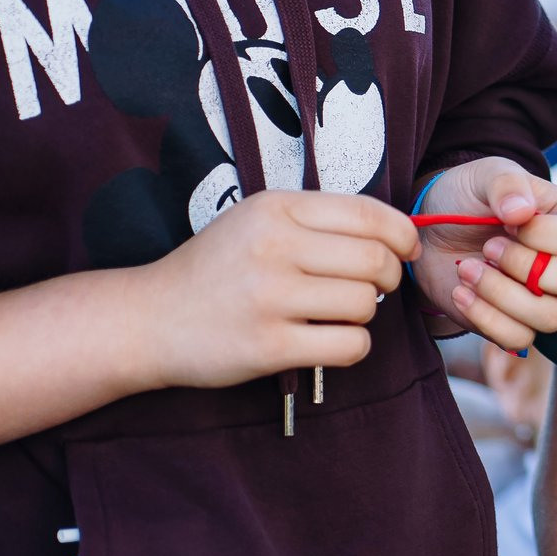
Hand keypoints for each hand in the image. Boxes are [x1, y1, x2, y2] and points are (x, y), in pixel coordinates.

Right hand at [128, 188, 417, 388]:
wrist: (149, 319)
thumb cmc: (216, 268)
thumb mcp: (258, 220)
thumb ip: (319, 219)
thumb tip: (396, 233)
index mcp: (276, 209)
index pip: (368, 214)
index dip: (402, 234)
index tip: (406, 249)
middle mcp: (274, 247)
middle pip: (375, 261)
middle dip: (389, 276)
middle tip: (374, 287)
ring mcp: (270, 297)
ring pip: (365, 304)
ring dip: (365, 313)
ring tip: (336, 312)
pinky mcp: (268, 346)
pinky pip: (349, 345)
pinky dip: (353, 345)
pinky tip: (330, 339)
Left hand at [411, 156, 556, 352]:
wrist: (432, 230)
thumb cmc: (468, 196)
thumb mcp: (485, 174)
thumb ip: (506, 183)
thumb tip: (522, 212)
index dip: (550, 234)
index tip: (509, 221)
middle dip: (529, 268)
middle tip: (488, 248)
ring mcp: (547, 297)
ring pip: (553, 317)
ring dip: (502, 295)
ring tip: (466, 269)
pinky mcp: (517, 323)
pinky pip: (519, 339)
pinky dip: (485, 318)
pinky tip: (460, 292)